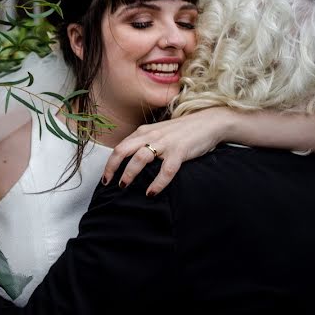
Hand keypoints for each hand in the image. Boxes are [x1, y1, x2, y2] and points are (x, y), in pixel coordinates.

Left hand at [102, 108, 229, 195]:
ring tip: (125, 186)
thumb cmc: (181, 131)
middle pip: (123, 151)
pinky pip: (166, 170)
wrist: (209, 122)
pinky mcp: (180, 151)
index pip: (119, 147)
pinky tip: (151, 192)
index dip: (109, 163)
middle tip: (109, 183)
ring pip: (140, 158)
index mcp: (143, 132)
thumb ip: (143, 142)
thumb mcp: (157, 133)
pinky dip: (157, 183)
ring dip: (129, 174)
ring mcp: (165, 143)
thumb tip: (129, 161)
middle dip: (112, 168)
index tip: (105, 178)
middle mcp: (150, 135)